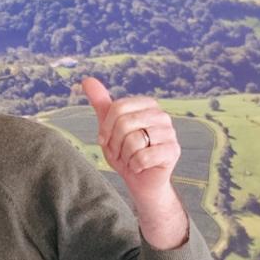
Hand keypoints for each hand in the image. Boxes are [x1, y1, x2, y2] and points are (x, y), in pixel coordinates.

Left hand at [83, 77, 188, 249]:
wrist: (140, 180)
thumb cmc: (124, 152)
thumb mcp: (108, 128)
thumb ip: (100, 103)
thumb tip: (86, 79)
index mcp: (146, 105)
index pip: (117, 108)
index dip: (106, 128)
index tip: (107, 140)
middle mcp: (161, 115)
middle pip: (124, 123)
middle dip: (115, 144)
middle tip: (120, 153)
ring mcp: (170, 132)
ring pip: (133, 141)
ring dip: (125, 156)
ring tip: (131, 159)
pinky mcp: (173, 151)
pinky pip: (143, 156)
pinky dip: (135, 165)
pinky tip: (141, 167)